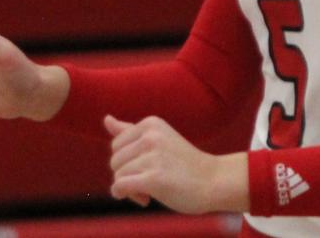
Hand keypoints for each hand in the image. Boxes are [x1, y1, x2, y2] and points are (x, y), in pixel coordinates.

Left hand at [105, 114, 243, 213]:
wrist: (214, 181)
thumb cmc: (184, 163)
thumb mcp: (158, 140)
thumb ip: (130, 131)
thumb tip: (106, 119)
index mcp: (150, 123)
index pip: (117, 144)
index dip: (127, 162)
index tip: (145, 169)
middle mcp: (150, 135)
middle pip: (114, 161)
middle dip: (126, 176)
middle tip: (147, 184)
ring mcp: (152, 156)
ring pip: (118, 175)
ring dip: (130, 189)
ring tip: (150, 192)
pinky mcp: (154, 178)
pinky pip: (120, 186)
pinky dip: (124, 195)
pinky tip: (144, 199)